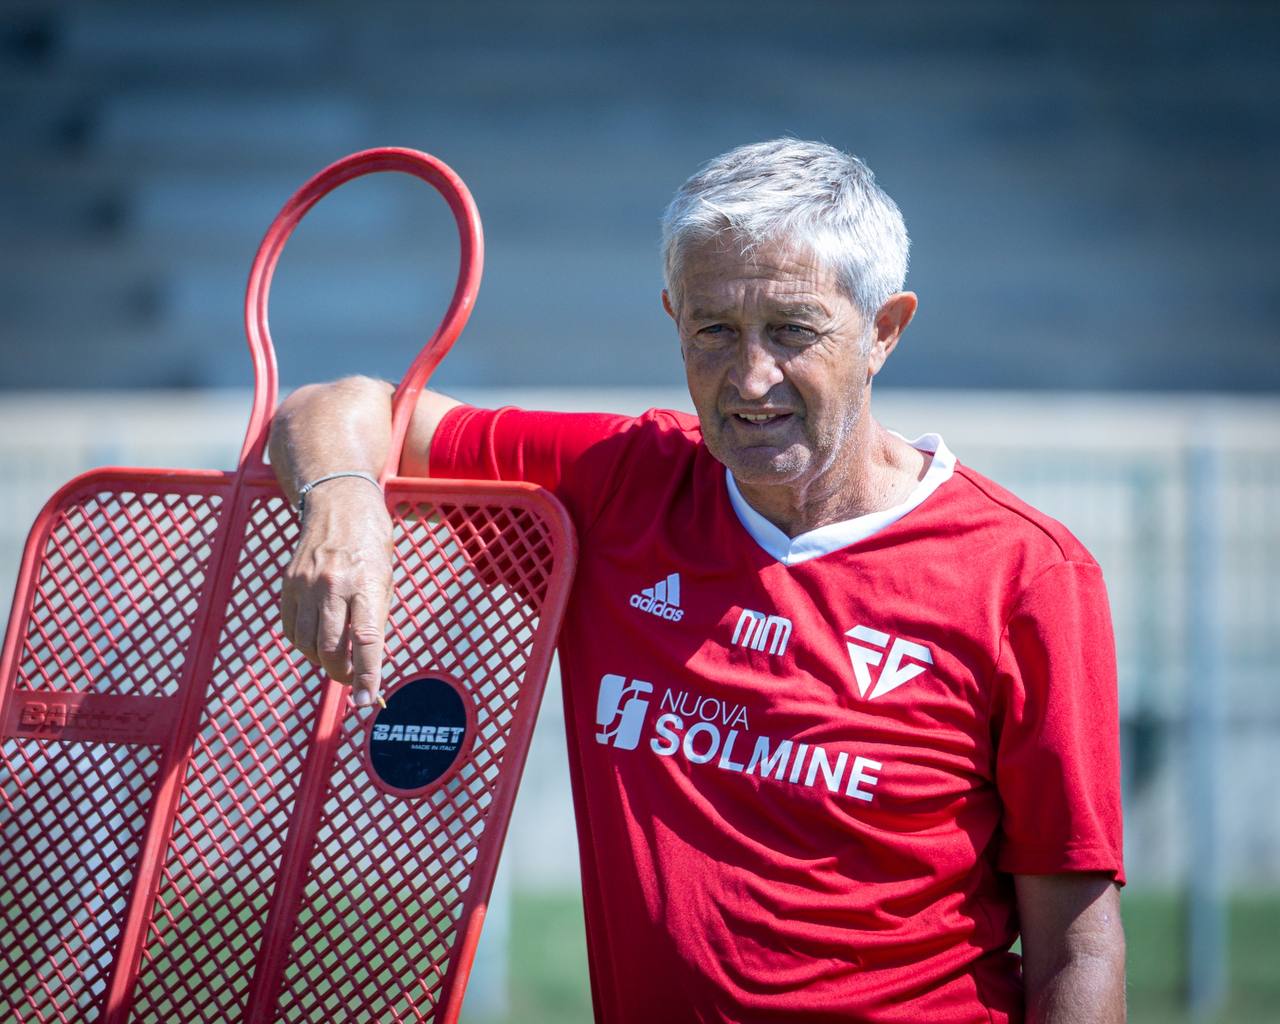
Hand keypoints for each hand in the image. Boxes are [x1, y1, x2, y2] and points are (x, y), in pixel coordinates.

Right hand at [280, 477, 393, 705]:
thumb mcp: (385, 579)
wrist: (339, 503)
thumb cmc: (371, 543)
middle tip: (352, 679)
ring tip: (337, 658)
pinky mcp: (288, 584)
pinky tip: (317, 641)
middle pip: (330, 649)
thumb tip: (368, 661)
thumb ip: (374, 619)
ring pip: (307, 644)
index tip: (367, 699)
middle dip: (341, 674)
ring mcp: (305, 585)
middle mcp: (332, 585)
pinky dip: (304, 644)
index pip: (366, 641)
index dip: (367, 675)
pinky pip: (292, 629)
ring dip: (322, 661)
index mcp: (365, 584)